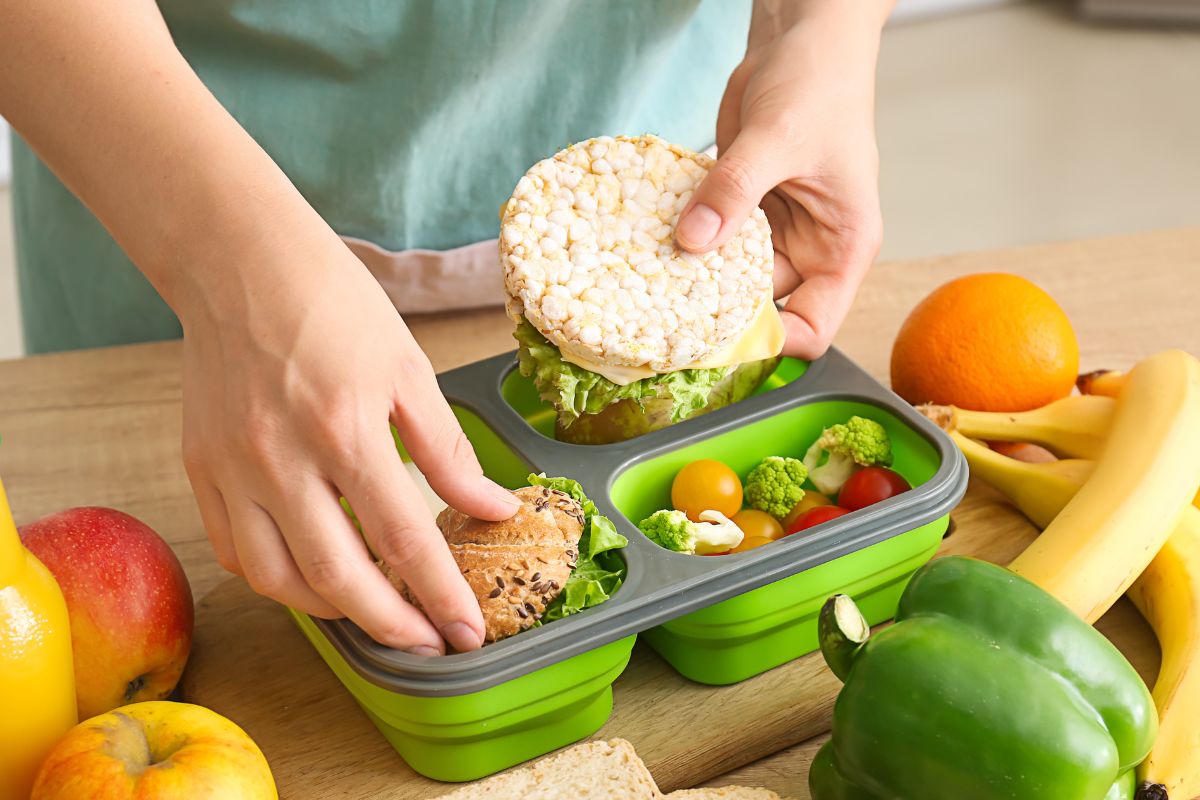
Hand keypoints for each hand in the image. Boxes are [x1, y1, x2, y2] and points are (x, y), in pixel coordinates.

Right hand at [178, 232, 520, 654]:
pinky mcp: (201, 467)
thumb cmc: (334, 304)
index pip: (405, 540)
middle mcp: (281, 459)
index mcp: (346, 429)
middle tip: (427, 642)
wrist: (241, 261)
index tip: (466, 631)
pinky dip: (276, 577)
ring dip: (332, 611)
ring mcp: (232, 468)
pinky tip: (311, 576)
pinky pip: (234, 549)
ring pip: (278, 579)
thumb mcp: (409, 369)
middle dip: (391, 624)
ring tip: (375, 611)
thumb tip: (491, 508)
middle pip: (338, 577)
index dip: (442, 595)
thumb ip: (447, 450)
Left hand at [676, 4, 889, 358]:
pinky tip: (646, 242)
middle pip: (759, 310)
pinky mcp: (739, 211)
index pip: (812, 327)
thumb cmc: (820, 84)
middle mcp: (808, 250)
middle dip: (713, 314)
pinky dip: (680, 242)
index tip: (715, 337)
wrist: (800, 39)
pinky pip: (706, 241)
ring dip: (688, 278)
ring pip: (724, 279)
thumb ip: (735, 191)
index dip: (768, 341)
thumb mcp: (779, 137)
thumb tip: (692, 241)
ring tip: (643, 282)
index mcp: (842, 249)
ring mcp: (771, 232)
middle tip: (658, 316)